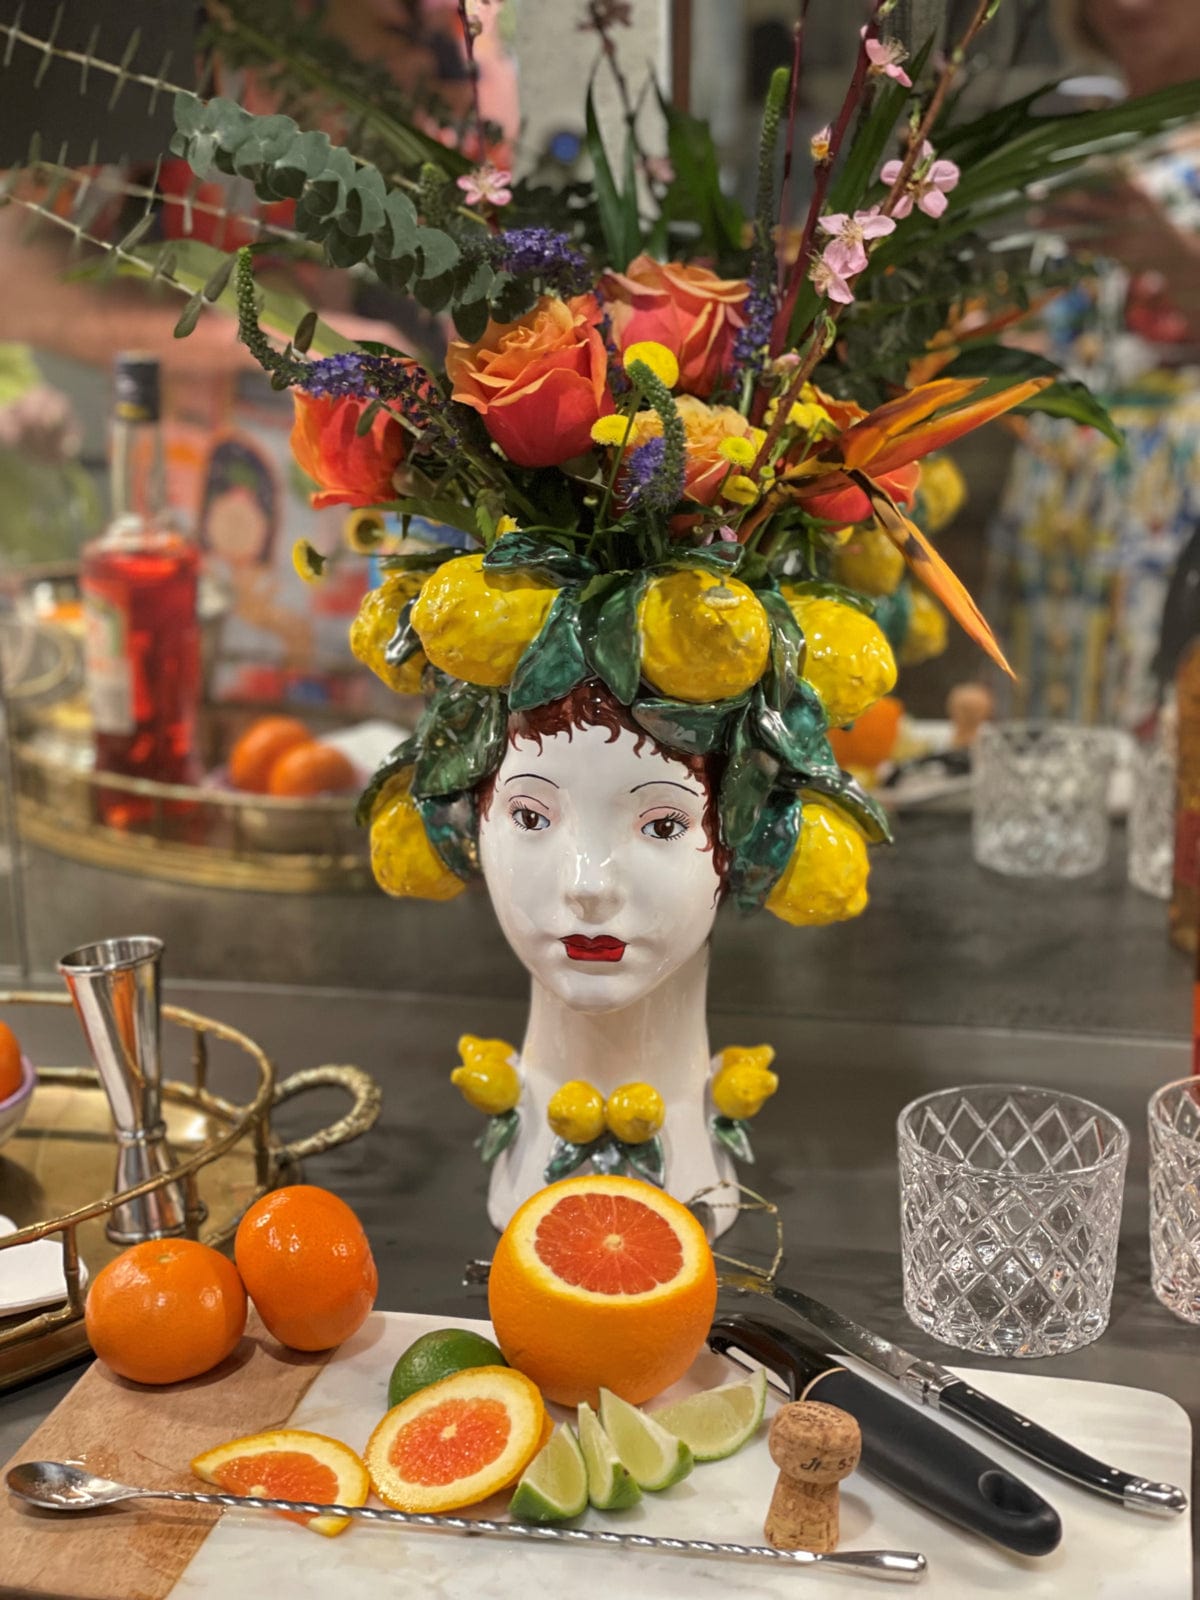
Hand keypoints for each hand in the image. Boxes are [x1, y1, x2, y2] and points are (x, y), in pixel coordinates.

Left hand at [1032, 173, 1181, 274]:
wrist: (1173, 255)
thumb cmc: (1148, 222)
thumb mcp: (1141, 198)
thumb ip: (1119, 184)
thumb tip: (1086, 168)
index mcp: (1135, 190)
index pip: (1108, 172)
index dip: (1083, 168)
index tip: (1057, 162)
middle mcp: (1128, 208)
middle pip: (1088, 198)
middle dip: (1059, 194)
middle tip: (1033, 191)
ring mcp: (1122, 230)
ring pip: (1083, 223)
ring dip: (1057, 221)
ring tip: (1032, 217)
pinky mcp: (1117, 251)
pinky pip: (1088, 245)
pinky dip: (1071, 242)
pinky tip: (1053, 241)